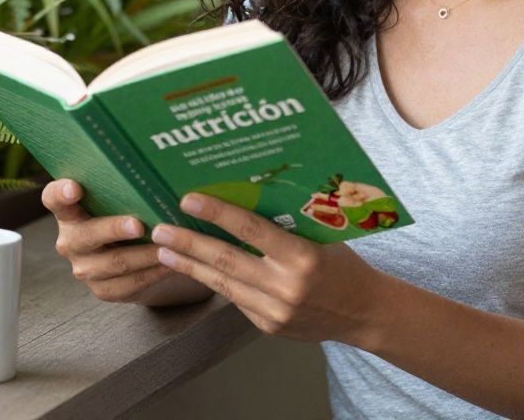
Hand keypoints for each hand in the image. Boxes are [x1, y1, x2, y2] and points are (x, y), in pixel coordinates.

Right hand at [42, 179, 213, 306]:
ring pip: (113, 263)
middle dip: (113, 229)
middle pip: (87, 235)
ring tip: (166, 246)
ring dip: (142, 255)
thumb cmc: (124, 212)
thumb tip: (155, 164)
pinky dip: (150, 274)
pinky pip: (127, 284)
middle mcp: (70, 240)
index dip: (61, 193)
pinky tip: (169, 264)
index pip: (53, 198)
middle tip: (138, 225)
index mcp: (68, 211)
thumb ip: (123, 184)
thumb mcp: (119, 197)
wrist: (131, 252)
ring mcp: (84, 267)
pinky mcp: (102, 289)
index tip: (75, 188)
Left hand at [151, 192, 379, 341]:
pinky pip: (235, 298)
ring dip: (190, 265)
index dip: (218, 214)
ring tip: (163, 251)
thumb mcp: (321, 237)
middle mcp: (286, 286)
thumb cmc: (342, 263)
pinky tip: (193, 268)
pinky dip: (213, 281)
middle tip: (160, 229)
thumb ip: (285, 225)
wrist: (363, 312)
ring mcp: (274, 310)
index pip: (251, 231)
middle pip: (227, 260)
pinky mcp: (267, 326)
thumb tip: (242, 198)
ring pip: (223, 283)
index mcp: (302, 257)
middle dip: (189, 243)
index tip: (189, 200)